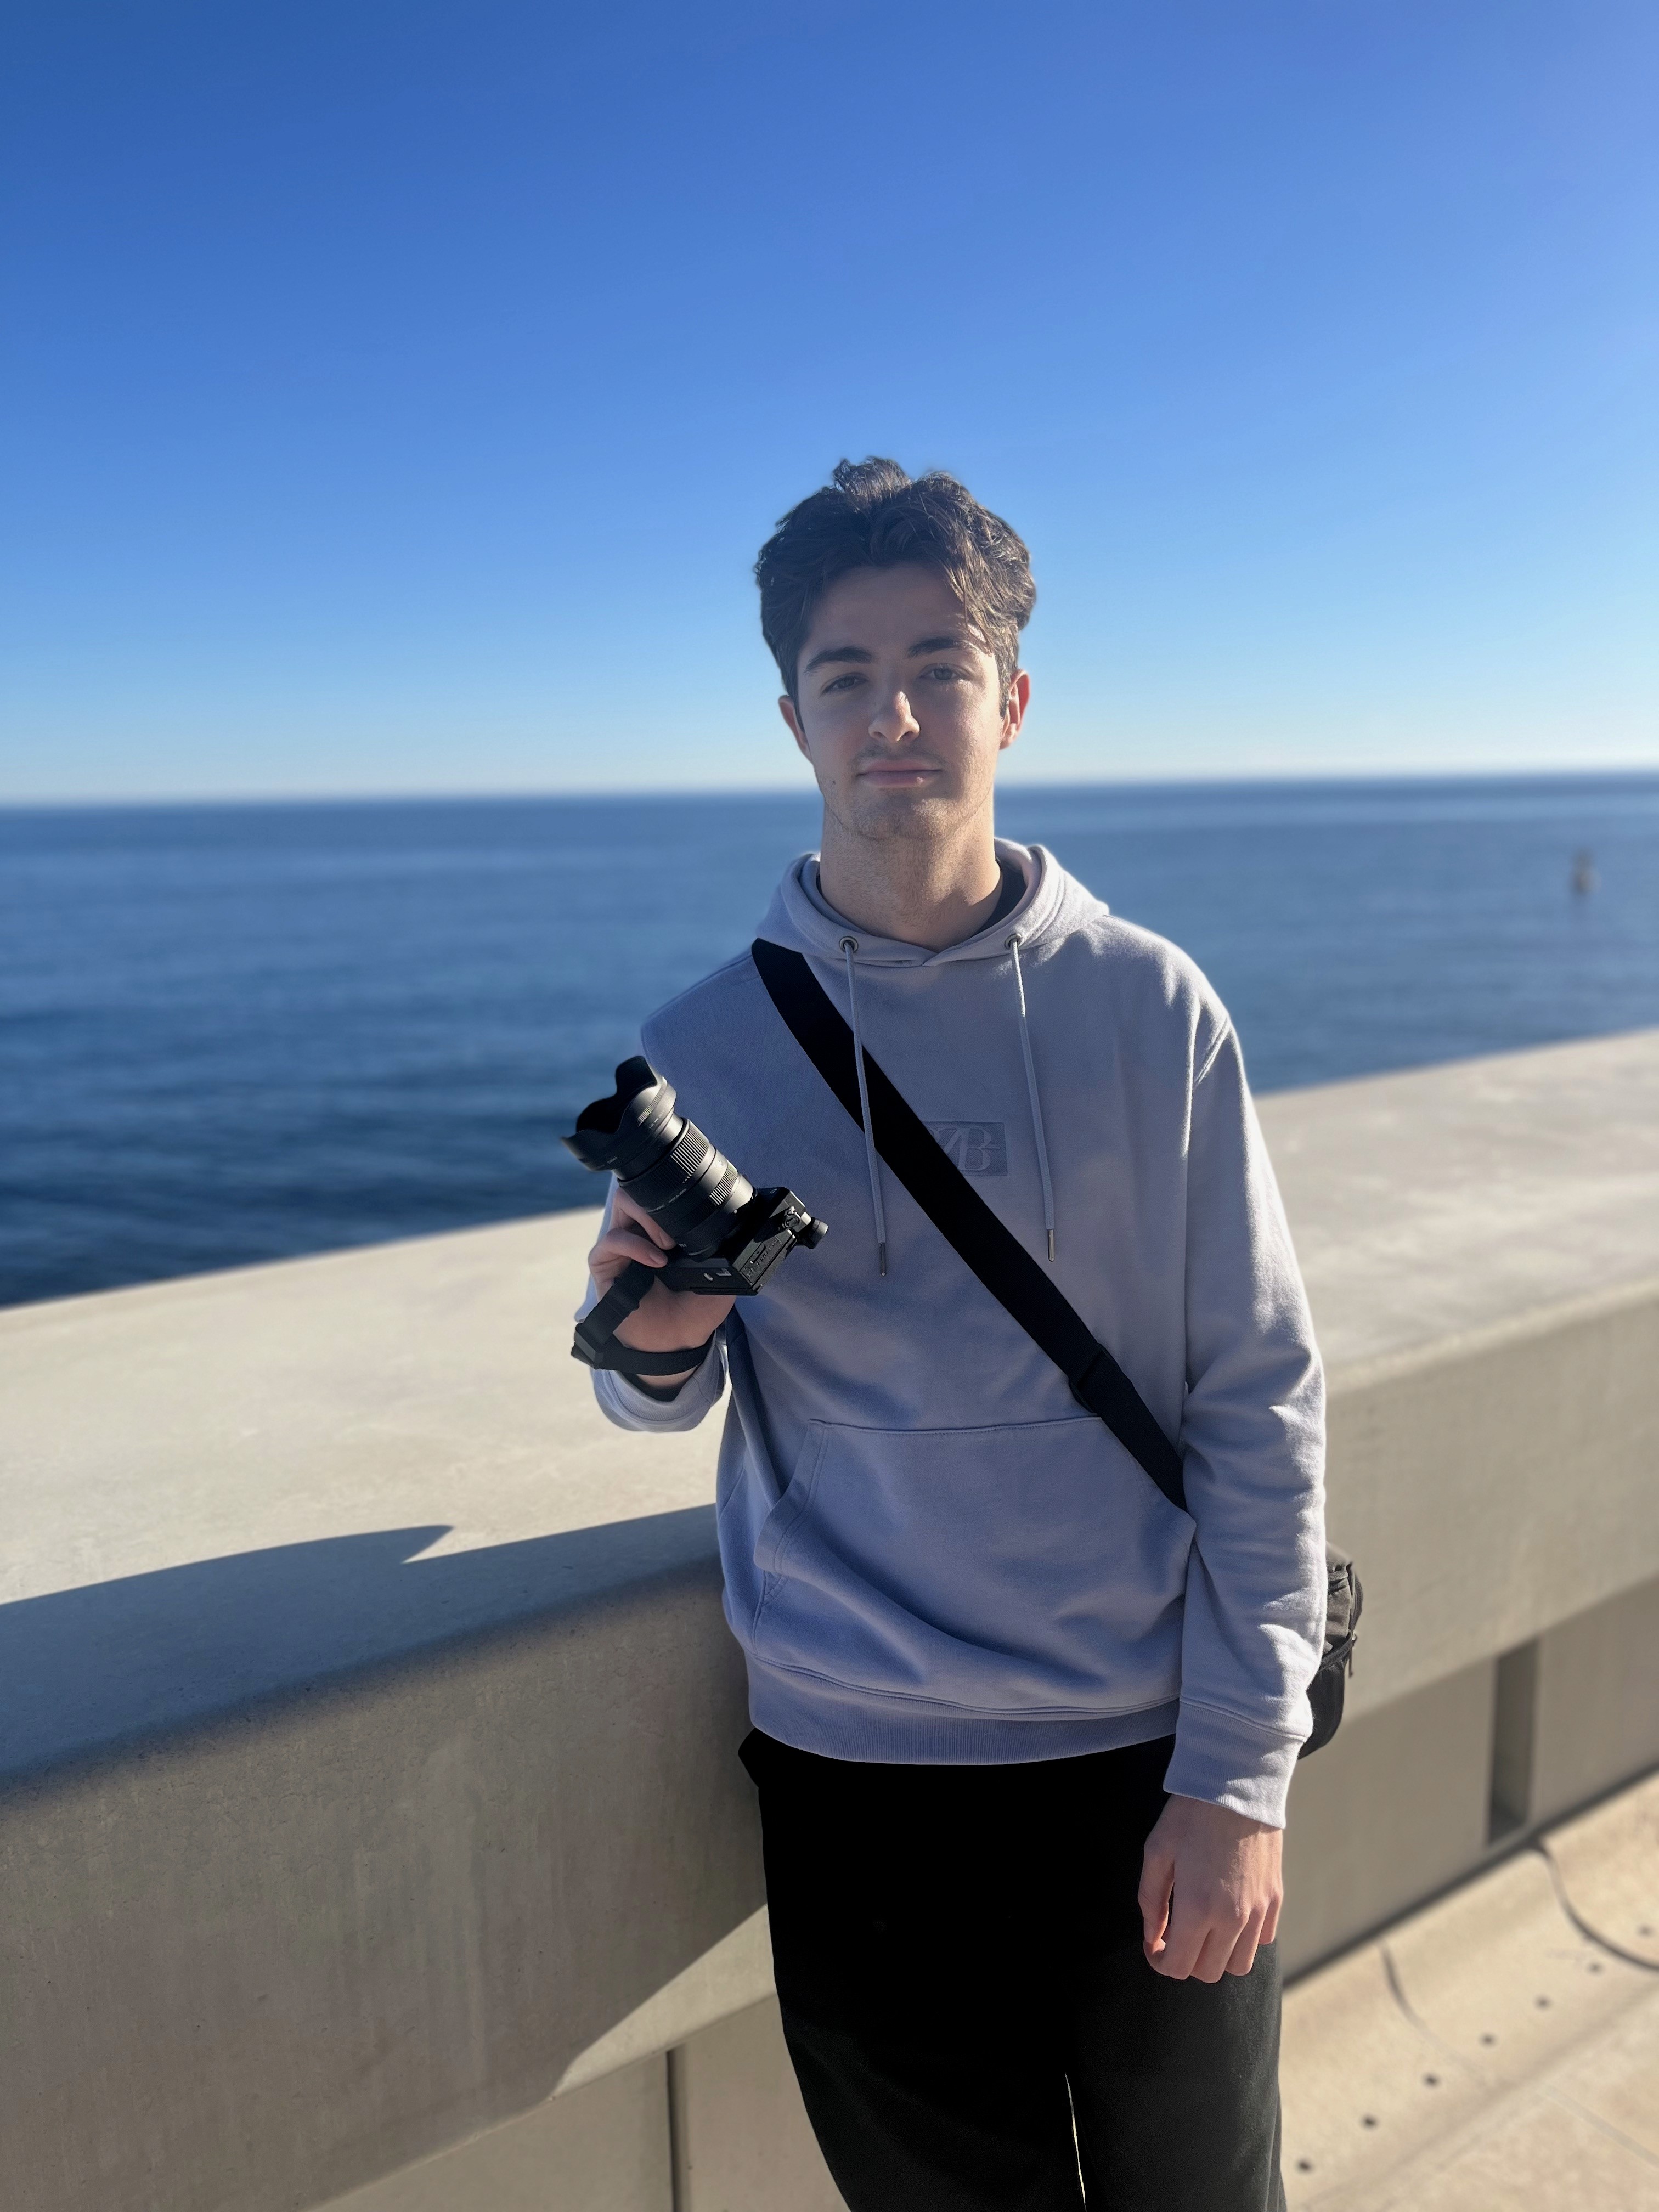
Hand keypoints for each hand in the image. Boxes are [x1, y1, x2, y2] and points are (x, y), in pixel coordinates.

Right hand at [586, 1186, 736, 1384]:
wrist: (678, 1344)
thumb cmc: (695, 1311)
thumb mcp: (721, 1277)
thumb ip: (726, 1254)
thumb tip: (739, 1236)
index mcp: (665, 1230)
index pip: (661, 1194)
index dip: (674, 1192)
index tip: (697, 1206)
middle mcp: (641, 1232)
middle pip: (638, 1192)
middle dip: (657, 1201)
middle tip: (677, 1231)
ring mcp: (622, 1247)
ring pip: (623, 1207)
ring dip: (647, 1220)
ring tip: (668, 1245)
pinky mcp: (605, 1266)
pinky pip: (609, 1243)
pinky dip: (633, 1246)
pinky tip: (656, 1261)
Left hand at [1137, 1795, 1282, 1982]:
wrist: (1237, 1785)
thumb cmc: (1190, 1815)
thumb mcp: (1157, 1852)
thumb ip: (1151, 1901)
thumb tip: (1153, 1938)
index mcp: (1197, 1908)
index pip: (1179, 1966)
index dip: (1160, 1962)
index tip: (1155, 1946)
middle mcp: (1232, 1919)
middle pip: (1208, 1972)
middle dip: (1186, 1961)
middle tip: (1175, 1936)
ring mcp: (1258, 1911)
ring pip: (1238, 1965)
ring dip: (1217, 1956)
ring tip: (1204, 1929)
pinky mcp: (1275, 1899)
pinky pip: (1262, 1940)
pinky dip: (1245, 1940)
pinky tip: (1230, 1915)